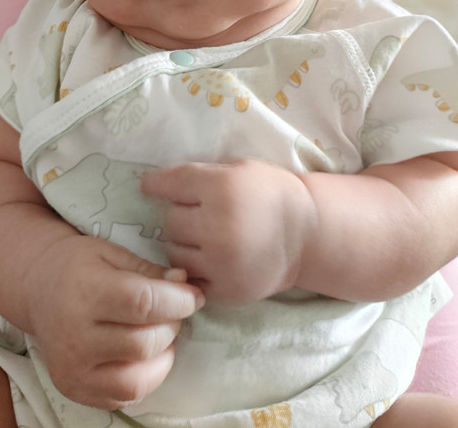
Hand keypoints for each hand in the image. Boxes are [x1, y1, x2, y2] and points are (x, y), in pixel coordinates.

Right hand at [22, 235, 204, 409]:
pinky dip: (144, 377)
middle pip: (144, 343)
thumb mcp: (112, 253)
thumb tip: (184, 283)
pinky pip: (123, 396)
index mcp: (86, 293)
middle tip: (172, 311)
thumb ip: (149, 270)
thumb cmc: (78, 265)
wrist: (37, 288)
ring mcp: (73, 368)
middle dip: (172, 326)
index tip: (194, 295)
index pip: (143, 303)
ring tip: (159, 335)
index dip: (178, 300)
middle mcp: (75, 336)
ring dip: (162, 357)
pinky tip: (142, 354)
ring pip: (137, 379)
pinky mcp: (74, 388)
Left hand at [141, 159, 314, 304]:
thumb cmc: (270, 193)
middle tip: (196, 212)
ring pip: (173, 252)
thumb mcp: (239, 168)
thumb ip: (200, 173)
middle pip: (170, 220)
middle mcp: (218, 226)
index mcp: (222, 188)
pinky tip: (209, 257)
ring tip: (203, 236)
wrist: (308, 235)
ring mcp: (221, 262)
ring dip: (182, 242)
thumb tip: (155, 181)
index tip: (149, 185)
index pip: (168, 184)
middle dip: (179, 214)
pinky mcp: (225, 290)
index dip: (155, 184)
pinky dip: (194, 269)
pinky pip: (189, 279)